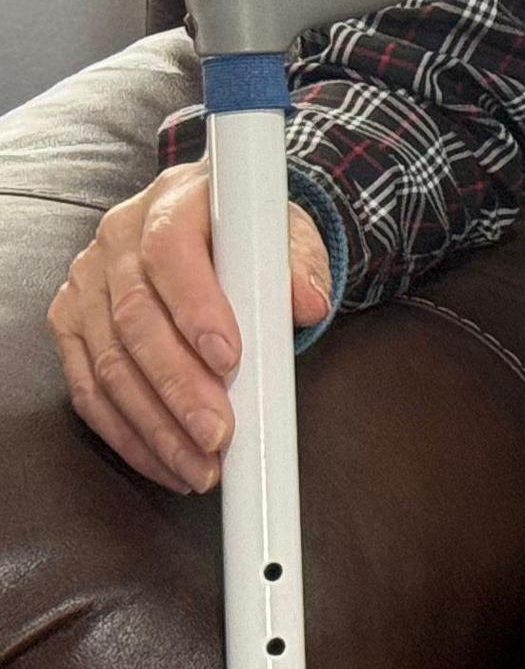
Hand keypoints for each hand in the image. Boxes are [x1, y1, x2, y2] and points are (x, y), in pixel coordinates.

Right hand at [46, 159, 328, 492]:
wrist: (217, 228)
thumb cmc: (252, 235)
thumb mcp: (287, 234)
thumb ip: (300, 265)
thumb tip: (309, 304)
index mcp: (171, 203)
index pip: (171, 255)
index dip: (197, 310)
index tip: (230, 360)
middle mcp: (116, 241)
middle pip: (135, 321)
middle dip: (179, 388)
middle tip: (218, 435)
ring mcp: (86, 285)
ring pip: (108, 366)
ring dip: (154, 426)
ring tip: (199, 465)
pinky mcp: (70, 326)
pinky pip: (88, 390)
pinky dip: (126, 433)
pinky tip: (162, 460)